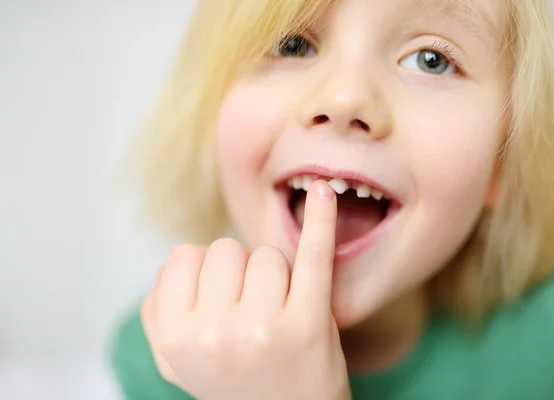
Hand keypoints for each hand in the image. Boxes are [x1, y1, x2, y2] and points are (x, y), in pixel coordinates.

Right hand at [141, 180, 350, 399]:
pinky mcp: (310, 324)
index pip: (186, 255)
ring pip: (266, 254)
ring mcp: (263, 329)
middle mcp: (213, 335)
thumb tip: (170, 265)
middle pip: (226, 250)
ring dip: (276, 277)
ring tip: (279, 316)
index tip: (221, 302)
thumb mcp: (179, 364)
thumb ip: (157, 315)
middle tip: (254, 315)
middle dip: (241, 274)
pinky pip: (313, 256)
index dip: (207, 274)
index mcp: (174, 338)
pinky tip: (321, 193)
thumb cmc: (236, 385)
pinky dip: (320, 220)